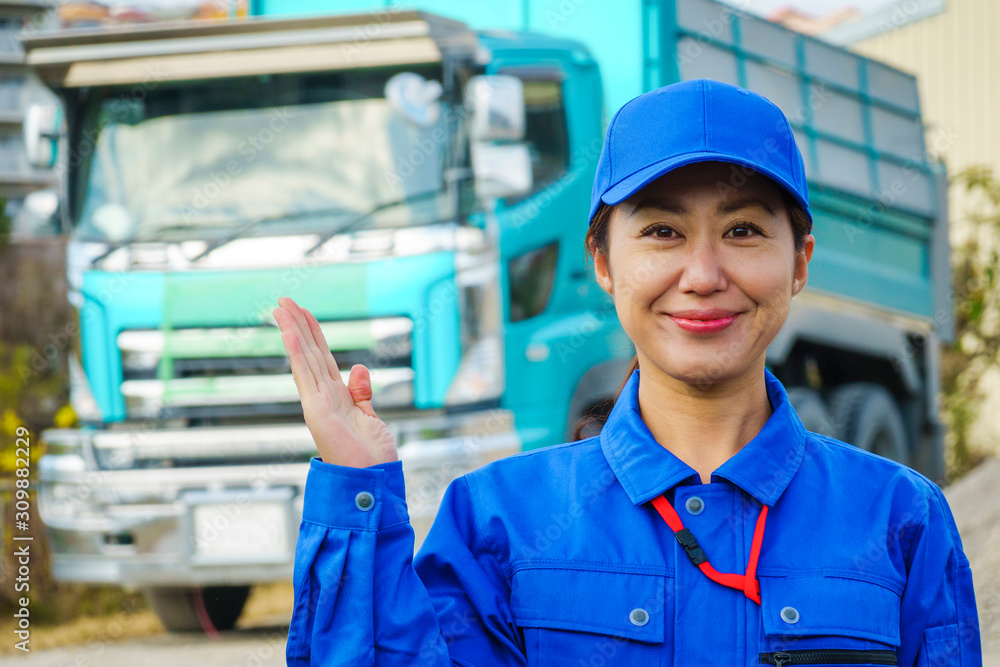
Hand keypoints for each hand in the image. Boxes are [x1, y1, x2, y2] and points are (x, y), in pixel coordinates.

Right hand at [272, 296, 397, 466]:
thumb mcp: (371, 417)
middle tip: (284, 300)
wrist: (371, 480)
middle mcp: (323, 397)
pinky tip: (289, 333)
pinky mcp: (316, 410)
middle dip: (298, 325)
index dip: (314, 334)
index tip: (305, 312)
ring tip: (280, 307)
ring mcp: (317, 402)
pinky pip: (305, 375)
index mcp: (336, 397)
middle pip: (310, 353)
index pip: (323, 358)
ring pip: (304, 359)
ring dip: (292, 331)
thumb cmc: (372, 456)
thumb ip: (362, 392)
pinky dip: (297, 353)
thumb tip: (358, 367)